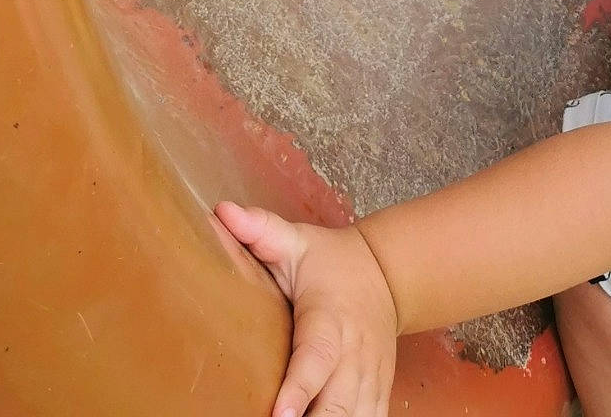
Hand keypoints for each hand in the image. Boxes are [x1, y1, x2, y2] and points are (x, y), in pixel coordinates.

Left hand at [216, 201, 398, 416]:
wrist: (387, 275)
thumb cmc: (332, 263)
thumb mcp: (296, 242)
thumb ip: (261, 230)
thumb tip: (223, 212)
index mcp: (330, 318)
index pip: (316, 357)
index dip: (299, 387)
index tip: (280, 414)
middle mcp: (353, 354)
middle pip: (338, 405)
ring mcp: (368, 378)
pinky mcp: (376, 394)